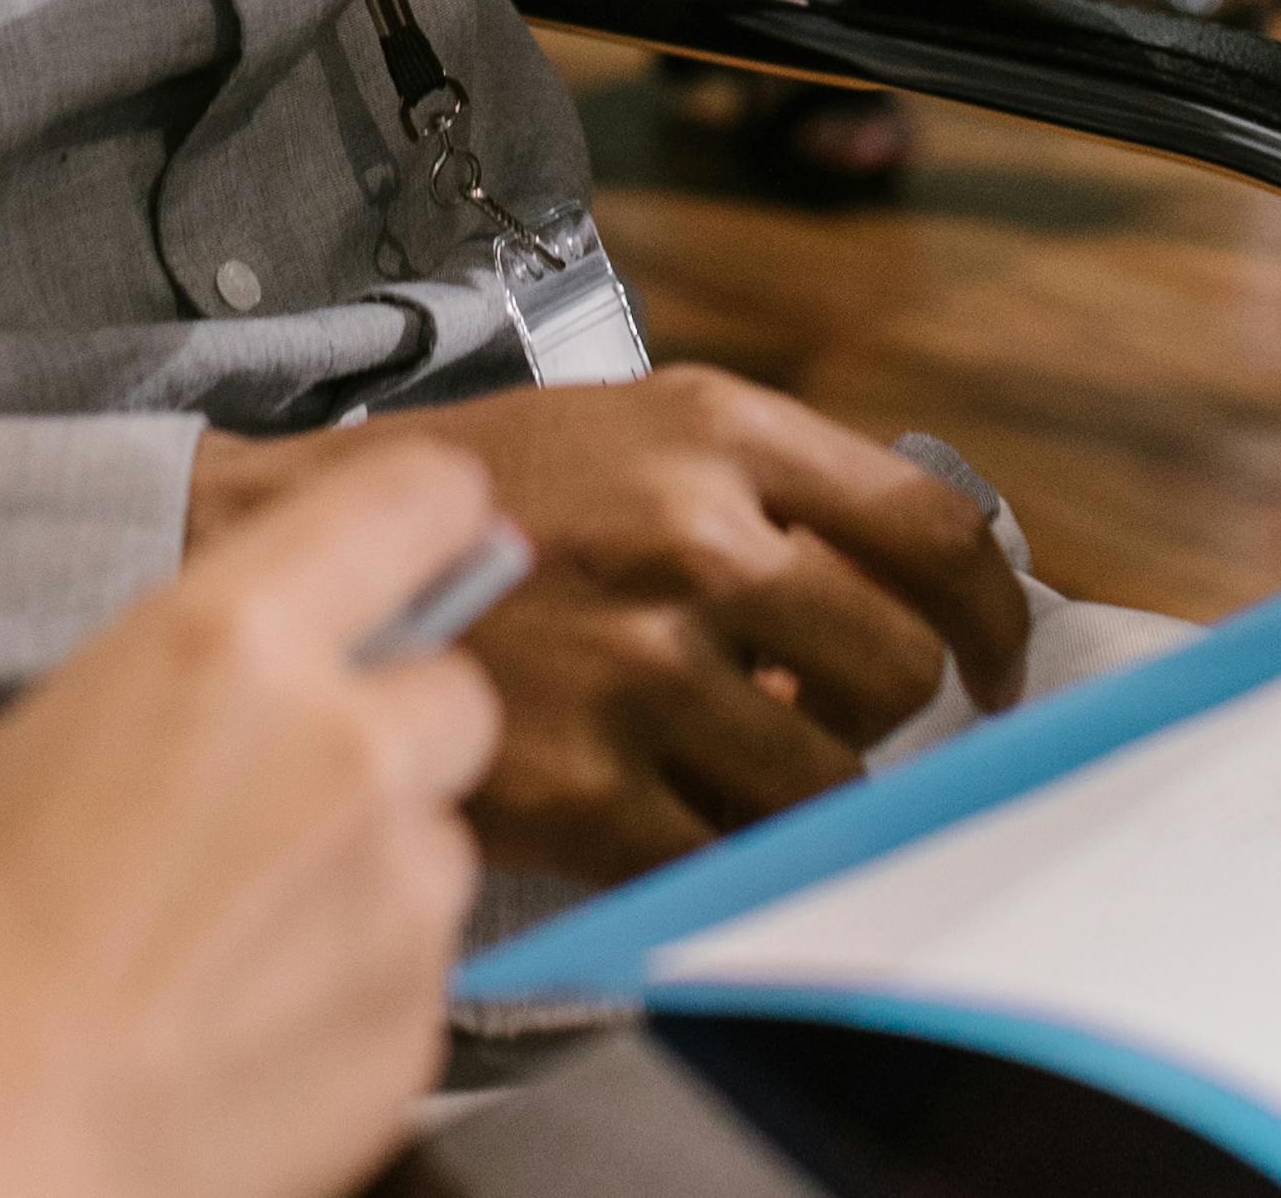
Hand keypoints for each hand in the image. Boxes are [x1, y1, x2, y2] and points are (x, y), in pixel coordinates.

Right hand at [0, 439, 505, 1197]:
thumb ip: (95, 714)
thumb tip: (129, 732)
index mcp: (226, 649)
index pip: (410, 503)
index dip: (426, 510)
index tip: (432, 524)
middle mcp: (343, 757)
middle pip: (448, 695)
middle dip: (379, 727)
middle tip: (274, 788)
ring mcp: (395, 905)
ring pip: (435, 843)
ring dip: (364, 868)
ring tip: (227, 938)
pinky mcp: (412, 1038)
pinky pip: (415, 974)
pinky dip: (351, 987)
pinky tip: (236, 1025)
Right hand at [188, 368, 1029, 880]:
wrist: (285, 563)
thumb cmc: (476, 499)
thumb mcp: (632, 427)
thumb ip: (768, 488)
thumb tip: (904, 596)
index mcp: (717, 433)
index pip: (934, 532)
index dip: (993, 614)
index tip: (995, 661)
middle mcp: (695, 542)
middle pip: (897, 667)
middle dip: (885, 708)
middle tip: (835, 714)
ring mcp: (642, 671)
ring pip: (827, 778)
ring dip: (807, 787)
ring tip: (740, 764)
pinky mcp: (586, 789)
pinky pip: (727, 853)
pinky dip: (724, 850)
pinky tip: (679, 815)